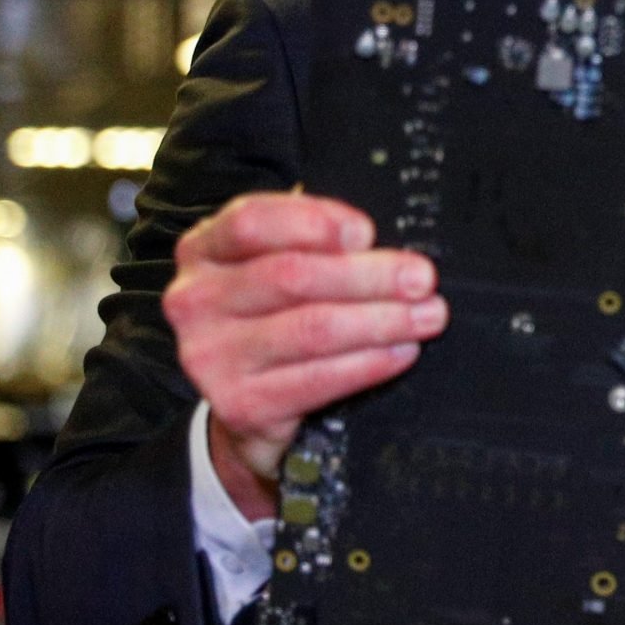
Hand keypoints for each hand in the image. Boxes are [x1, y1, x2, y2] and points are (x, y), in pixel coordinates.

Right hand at [164, 193, 446, 521]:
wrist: (248, 400)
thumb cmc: (276, 313)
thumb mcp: (278, 263)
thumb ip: (314, 242)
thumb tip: (376, 240)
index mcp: (204, 250)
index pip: (251, 221)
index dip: (315, 222)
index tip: (367, 233)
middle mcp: (195, 300)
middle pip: (292, 276)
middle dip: (370, 275)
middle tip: (422, 279)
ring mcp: (211, 355)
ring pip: (313, 328)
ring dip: (382, 320)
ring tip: (428, 315)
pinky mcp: (240, 403)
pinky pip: (319, 379)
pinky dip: (370, 363)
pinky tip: (402, 351)